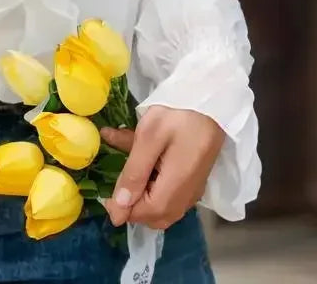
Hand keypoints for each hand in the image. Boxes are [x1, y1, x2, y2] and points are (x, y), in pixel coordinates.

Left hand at [101, 106, 224, 229]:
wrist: (210, 101)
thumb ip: (134, 172)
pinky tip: (135, 154)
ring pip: (160, 204)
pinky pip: (167, 191)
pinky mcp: (191, 178)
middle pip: (154, 215)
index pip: (147, 214)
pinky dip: (149, 180)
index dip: (124, 209)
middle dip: (131, 202)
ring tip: (124, 162)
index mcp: (177, 186)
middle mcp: (187, 194)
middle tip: (116, 177)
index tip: (106, 194)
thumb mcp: (149, 137)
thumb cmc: (178, 115)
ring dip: (139, 190)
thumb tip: (119, 207)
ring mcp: (191, 188)